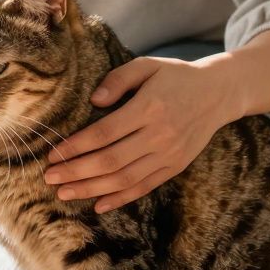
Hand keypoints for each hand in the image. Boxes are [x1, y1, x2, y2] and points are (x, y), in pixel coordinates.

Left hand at [43, 57, 242, 212]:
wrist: (219, 93)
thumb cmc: (175, 76)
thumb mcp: (147, 65)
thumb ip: (119, 78)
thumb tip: (94, 100)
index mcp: (149, 108)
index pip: (104, 133)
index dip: (76, 146)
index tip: (52, 154)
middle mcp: (160, 134)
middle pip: (111, 161)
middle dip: (76, 172)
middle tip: (49, 178)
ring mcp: (170, 154)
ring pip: (125, 179)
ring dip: (91, 189)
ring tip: (64, 193)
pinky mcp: (176, 166)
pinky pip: (145, 187)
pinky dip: (120, 198)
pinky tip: (98, 204)